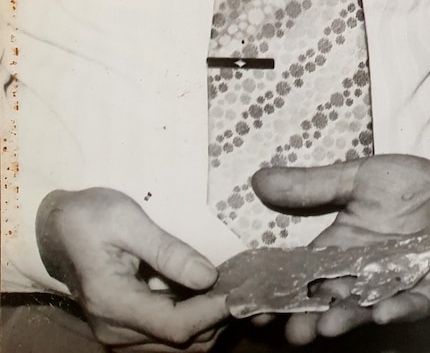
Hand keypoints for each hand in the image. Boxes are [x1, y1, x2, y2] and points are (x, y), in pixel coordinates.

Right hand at [36, 187, 229, 350]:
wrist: (54, 229)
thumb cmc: (89, 217)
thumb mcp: (128, 220)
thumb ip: (168, 251)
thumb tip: (207, 276)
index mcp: (113, 303)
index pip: (176, 326)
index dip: (214, 312)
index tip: (244, 290)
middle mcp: (115, 331)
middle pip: (182, 342)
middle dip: (218, 316)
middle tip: (247, 282)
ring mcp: (120, 334)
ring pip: (179, 344)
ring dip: (209, 319)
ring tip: (233, 283)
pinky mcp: (126, 329)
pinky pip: (168, 334)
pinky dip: (194, 317)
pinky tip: (210, 289)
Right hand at [252, 154, 429, 342]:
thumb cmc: (411, 189)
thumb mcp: (358, 178)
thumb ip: (312, 186)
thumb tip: (257, 181)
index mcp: (345, 249)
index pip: (307, 275)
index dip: (283, 292)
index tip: (255, 307)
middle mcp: (369, 272)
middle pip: (335, 300)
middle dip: (314, 319)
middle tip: (292, 333)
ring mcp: (403, 279)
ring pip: (372, 305)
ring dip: (351, 318)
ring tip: (328, 328)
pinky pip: (419, 297)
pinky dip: (403, 306)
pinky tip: (384, 313)